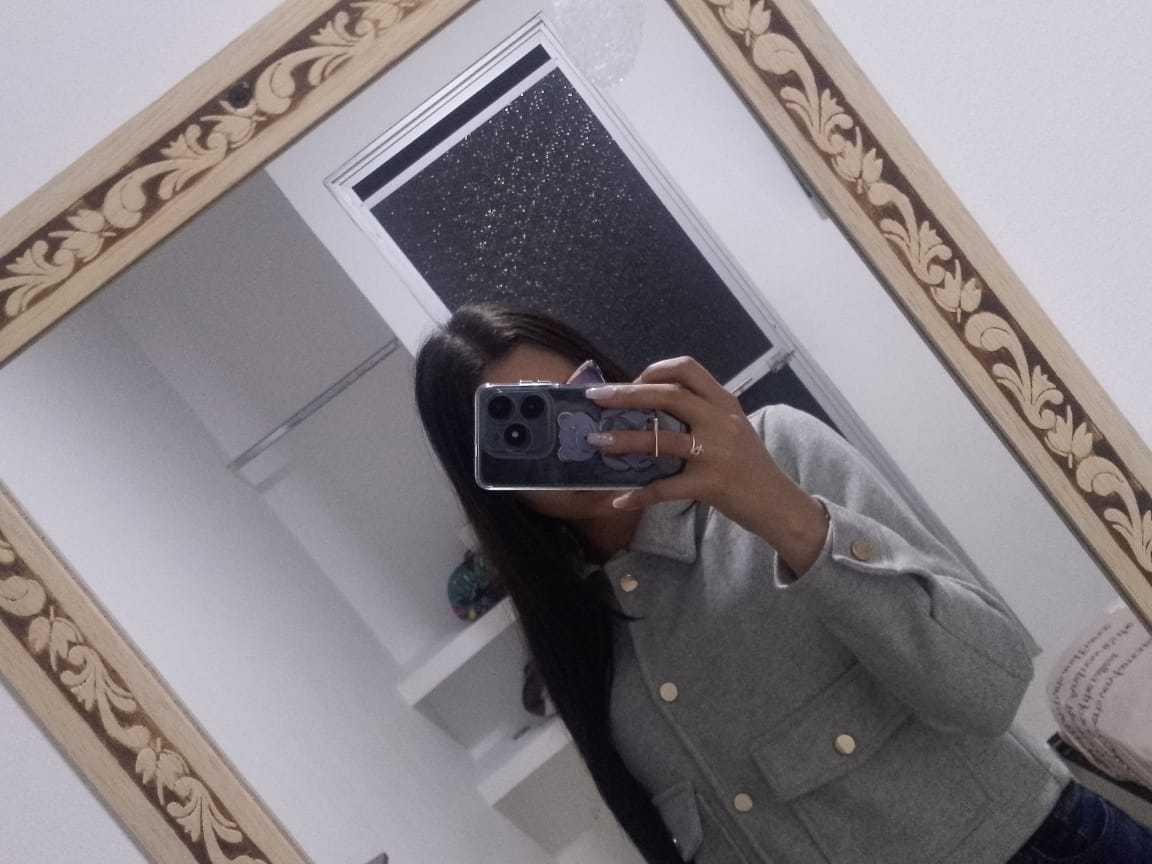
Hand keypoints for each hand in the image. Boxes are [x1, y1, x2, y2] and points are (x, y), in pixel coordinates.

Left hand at [583, 359, 777, 510]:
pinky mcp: (710, 484)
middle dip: (627, 394)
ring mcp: (716, 453)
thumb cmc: (750, 466)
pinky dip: (639, 494)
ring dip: (624, 440)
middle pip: (669, 396)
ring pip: (662, 440)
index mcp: (724, 403)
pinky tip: (618, 500)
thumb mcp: (733, 428)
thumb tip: (650, 409)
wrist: (779, 503)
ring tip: (597, 442)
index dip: (655, 370)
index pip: (688, 369)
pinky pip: (665, 488)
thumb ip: (702, 414)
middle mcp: (721, 422)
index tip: (634, 381)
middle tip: (597, 399)